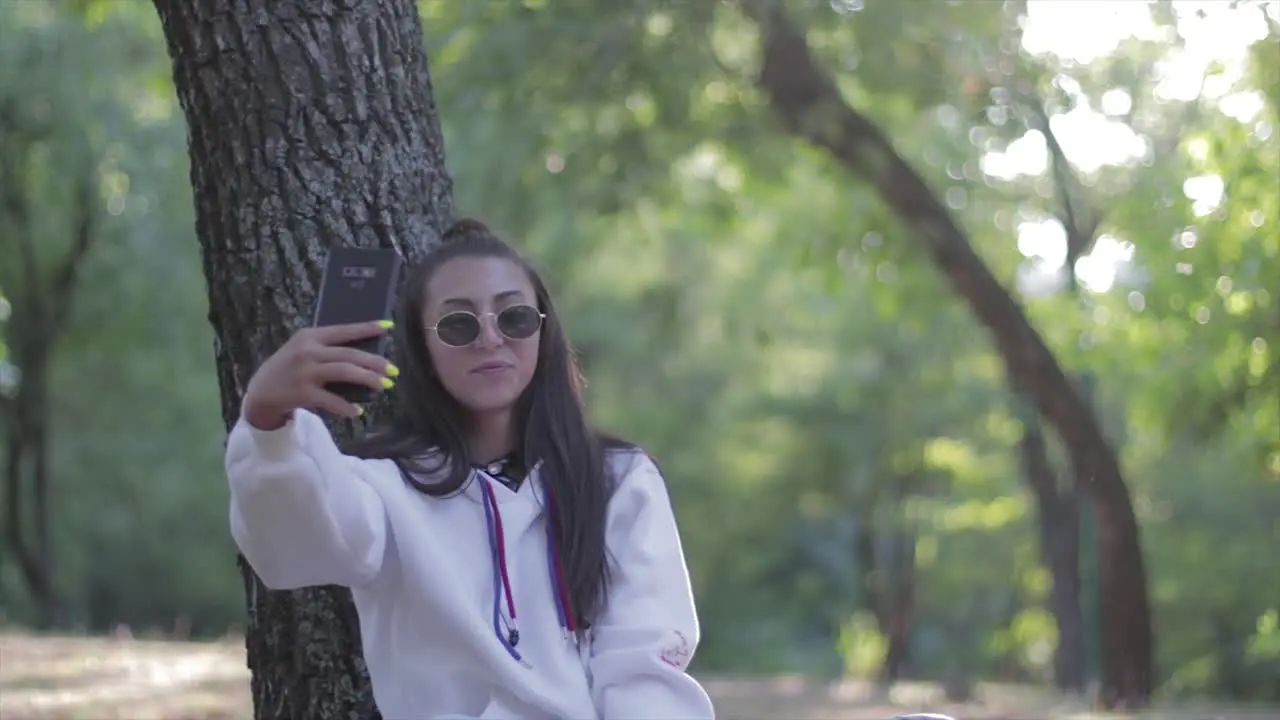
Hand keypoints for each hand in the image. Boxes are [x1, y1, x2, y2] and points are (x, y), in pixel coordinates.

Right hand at [242, 320, 396, 429]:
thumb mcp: (302, 350)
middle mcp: (307, 351)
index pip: (344, 330)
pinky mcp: (302, 392)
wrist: (260, 393)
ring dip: (368, 379)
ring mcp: (304, 371)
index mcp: (310, 336)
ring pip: (345, 372)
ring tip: (384, 385)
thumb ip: (326, 349)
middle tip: (393, 370)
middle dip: (375, 362)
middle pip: (349, 354)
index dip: (367, 328)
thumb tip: (364, 358)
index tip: (388, 327)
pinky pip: (331, 399)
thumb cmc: (288, 370)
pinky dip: (346, 406)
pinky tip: (357, 412)